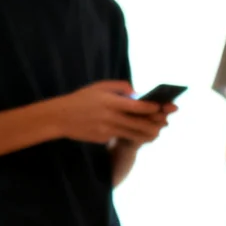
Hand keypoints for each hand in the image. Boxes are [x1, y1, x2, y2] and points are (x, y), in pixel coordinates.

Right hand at [51, 80, 168, 144]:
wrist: (59, 117)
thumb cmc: (81, 99)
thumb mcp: (99, 87)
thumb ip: (120, 87)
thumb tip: (136, 93)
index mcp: (110, 102)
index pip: (137, 107)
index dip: (152, 108)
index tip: (161, 108)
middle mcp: (110, 117)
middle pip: (139, 123)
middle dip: (155, 124)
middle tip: (166, 122)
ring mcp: (106, 130)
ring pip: (133, 134)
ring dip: (147, 134)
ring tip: (157, 131)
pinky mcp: (103, 139)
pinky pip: (120, 137)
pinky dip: (130, 135)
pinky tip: (139, 134)